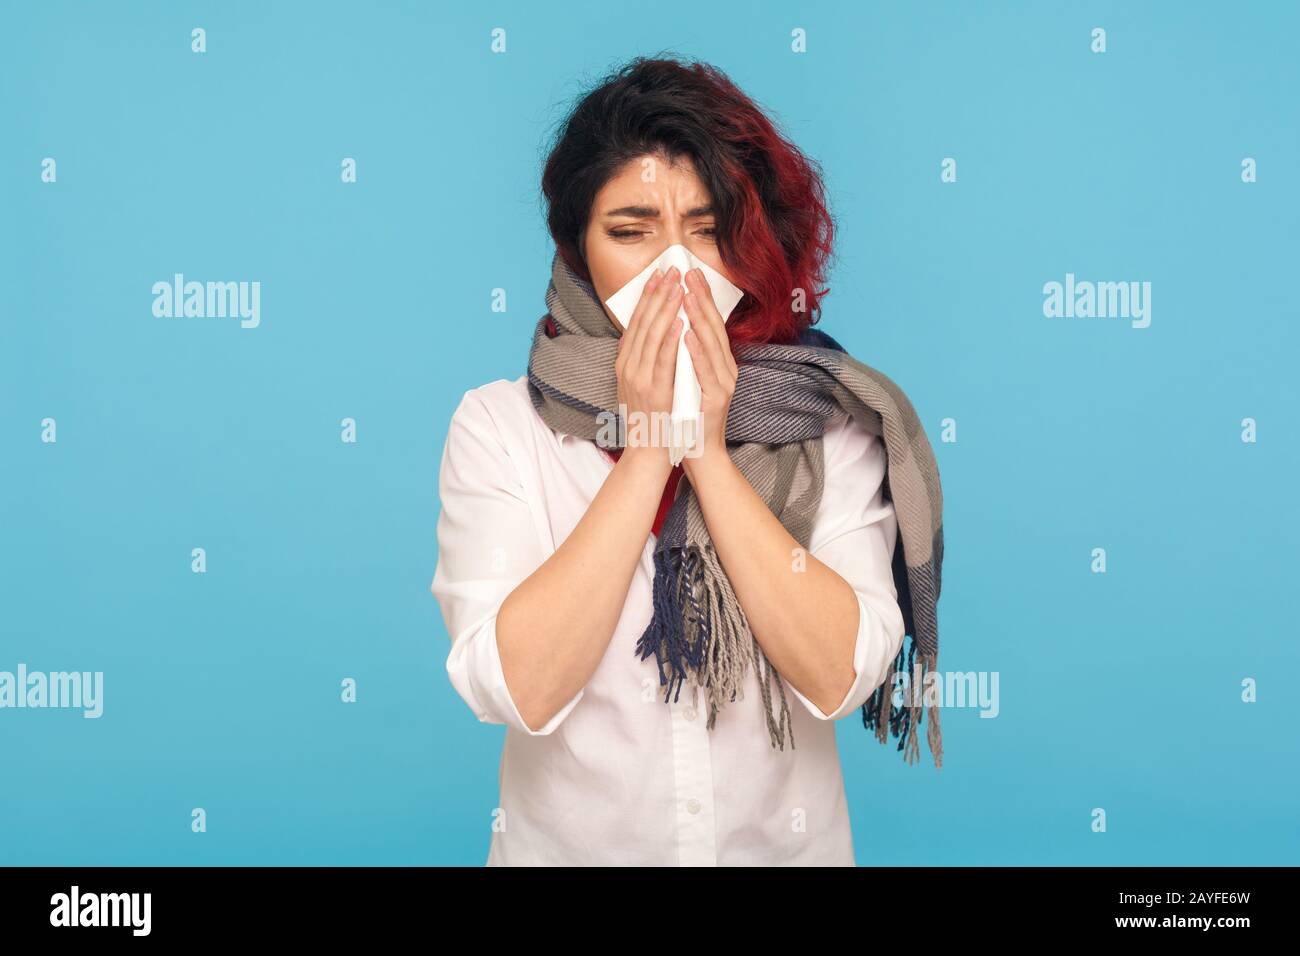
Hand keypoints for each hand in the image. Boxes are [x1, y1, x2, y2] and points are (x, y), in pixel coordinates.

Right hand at [613, 265, 682, 464]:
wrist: (647, 452)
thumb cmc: (650, 418)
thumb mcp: (638, 384)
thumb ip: (641, 359)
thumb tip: (646, 333)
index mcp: (624, 363)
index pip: (635, 322)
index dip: (647, 296)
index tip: (658, 274)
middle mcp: (627, 367)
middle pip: (642, 322)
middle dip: (658, 294)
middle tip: (671, 270)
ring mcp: (639, 379)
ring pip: (652, 336)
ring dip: (666, 309)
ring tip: (678, 287)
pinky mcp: (654, 391)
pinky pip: (663, 360)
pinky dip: (671, 339)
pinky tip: (680, 322)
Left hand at [681, 266, 737, 473]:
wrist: (699, 452)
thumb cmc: (689, 416)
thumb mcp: (690, 379)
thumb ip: (687, 355)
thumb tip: (677, 325)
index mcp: (718, 363)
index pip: (710, 323)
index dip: (701, 297)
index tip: (689, 274)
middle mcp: (725, 369)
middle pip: (713, 327)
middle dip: (700, 298)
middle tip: (689, 273)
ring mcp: (722, 384)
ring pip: (711, 344)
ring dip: (698, 317)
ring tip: (686, 294)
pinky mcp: (716, 399)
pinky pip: (704, 370)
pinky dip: (696, 350)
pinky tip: (687, 333)